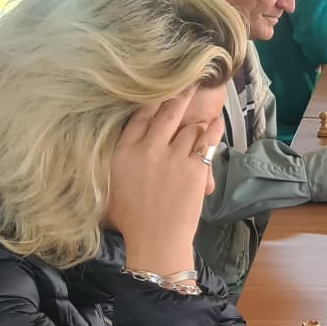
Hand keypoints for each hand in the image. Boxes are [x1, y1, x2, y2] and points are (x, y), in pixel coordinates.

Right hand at [106, 87, 220, 273]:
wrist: (156, 241)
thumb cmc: (131, 222)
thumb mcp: (110, 188)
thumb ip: (113, 164)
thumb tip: (109, 153)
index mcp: (124, 152)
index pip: (139, 117)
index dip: (152, 102)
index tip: (160, 91)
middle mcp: (148, 149)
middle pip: (166, 113)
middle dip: (180, 96)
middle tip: (190, 84)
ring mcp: (173, 157)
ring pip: (189, 128)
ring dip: (197, 120)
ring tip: (204, 112)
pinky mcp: (194, 168)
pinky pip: (207, 142)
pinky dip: (213, 131)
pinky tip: (217, 122)